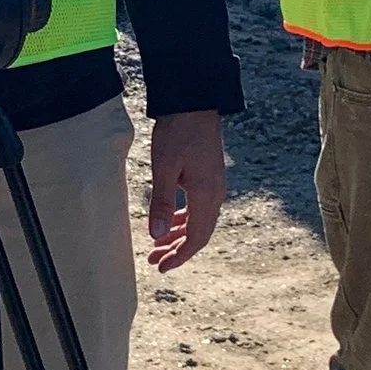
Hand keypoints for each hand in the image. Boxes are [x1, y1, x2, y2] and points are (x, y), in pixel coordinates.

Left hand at [146, 111, 228, 270]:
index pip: (196, 238)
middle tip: (154, 261)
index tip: (161, 267)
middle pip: (199, 233)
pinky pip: (200, 207)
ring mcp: (215, 185)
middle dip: (177, 250)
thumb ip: (162, 202)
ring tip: (158, 245)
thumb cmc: (177, 132)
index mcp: (206, 195)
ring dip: (179, 235)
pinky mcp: (210, 177)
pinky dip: (184, 219)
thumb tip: (157, 234)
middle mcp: (216, 193)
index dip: (180, 256)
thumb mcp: (164, 168)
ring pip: (199, 221)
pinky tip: (170, 222)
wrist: (194, 102)